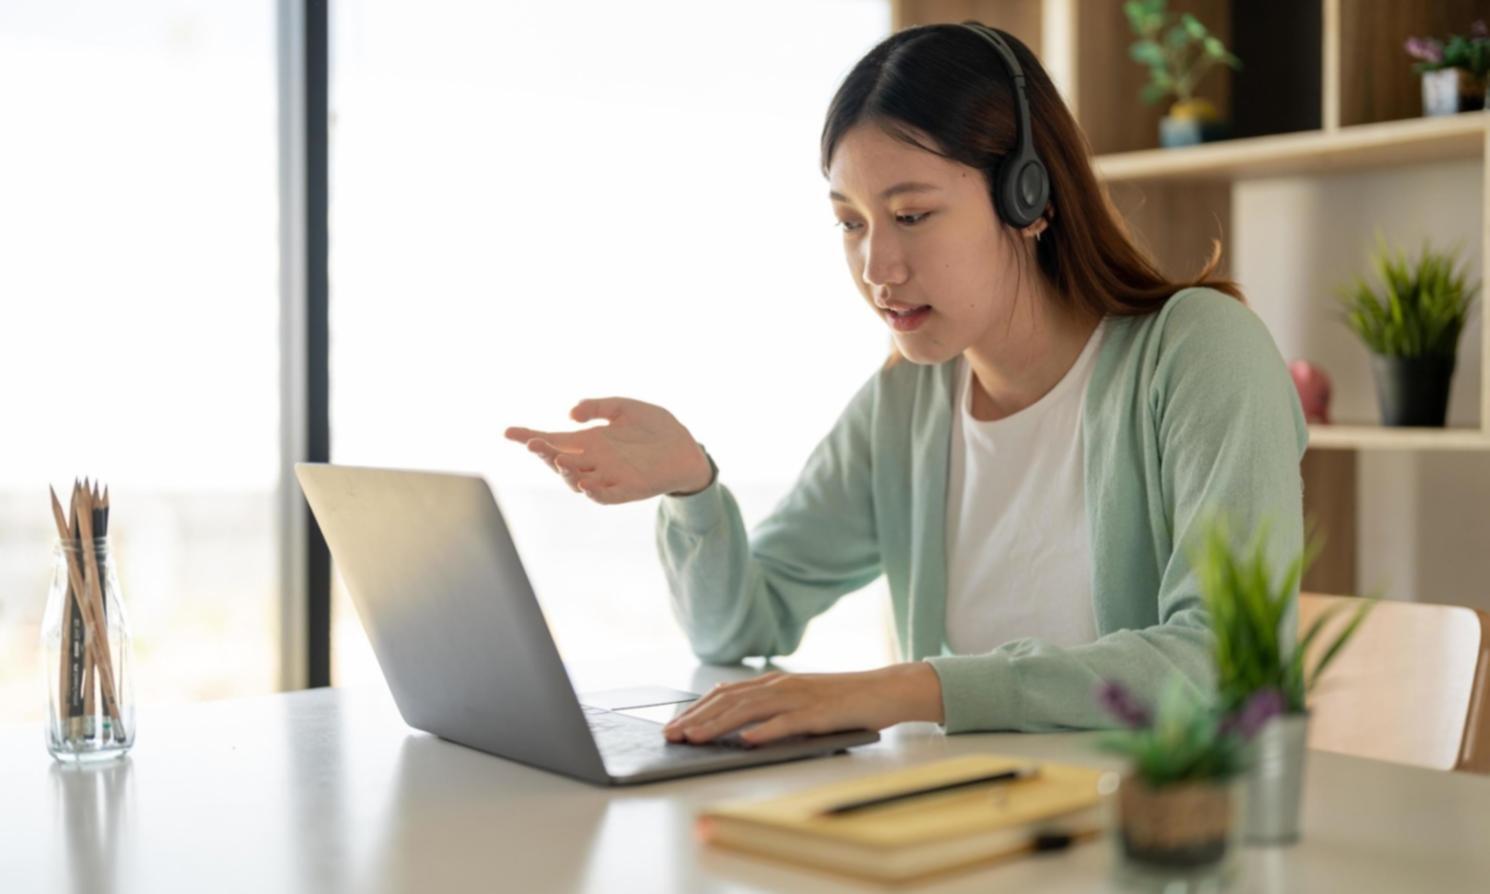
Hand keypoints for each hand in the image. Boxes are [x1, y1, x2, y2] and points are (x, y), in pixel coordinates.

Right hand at [503, 397, 712, 504]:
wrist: (687, 449)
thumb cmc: (656, 428)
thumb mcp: (625, 408)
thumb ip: (598, 407)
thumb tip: (570, 413)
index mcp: (590, 442)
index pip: (554, 440)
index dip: (530, 437)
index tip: (508, 432)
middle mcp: (594, 462)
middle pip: (559, 461)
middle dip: (544, 453)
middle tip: (534, 443)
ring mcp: (608, 477)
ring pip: (577, 480)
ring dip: (565, 472)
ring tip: (556, 459)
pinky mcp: (627, 490)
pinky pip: (605, 496)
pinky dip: (594, 492)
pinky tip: (585, 484)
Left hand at [662, 664, 944, 746]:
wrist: (883, 689)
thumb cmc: (840, 698)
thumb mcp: (797, 695)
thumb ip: (766, 701)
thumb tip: (729, 708)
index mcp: (773, 682)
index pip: (724, 694)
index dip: (696, 709)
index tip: (673, 726)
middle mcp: (781, 686)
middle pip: (729, 701)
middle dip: (697, 719)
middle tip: (672, 736)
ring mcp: (799, 698)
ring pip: (750, 711)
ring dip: (719, 726)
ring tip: (696, 739)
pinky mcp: (819, 714)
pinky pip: (787, 723)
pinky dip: (764, 732)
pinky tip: (746, 741)